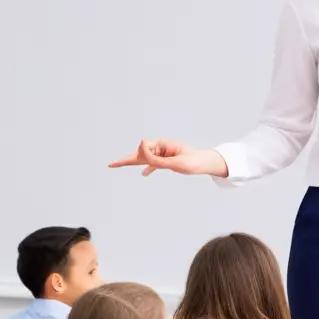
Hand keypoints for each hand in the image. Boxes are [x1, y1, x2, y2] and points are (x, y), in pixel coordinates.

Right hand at [108, 139, 227, 177]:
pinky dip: (148, 167)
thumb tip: (142, 148)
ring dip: (134, 162)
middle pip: (141, 153)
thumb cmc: (194, 162)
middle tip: (111, 164)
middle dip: (127, 159)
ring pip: (146, 158)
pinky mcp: (169, 160)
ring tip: (118, 165)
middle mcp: (162, 147)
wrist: (207, 164)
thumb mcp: (175, 163)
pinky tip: (143, 174)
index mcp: (164, 144)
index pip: (145, 148)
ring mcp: (165, 154)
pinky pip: (155, 163)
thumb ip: (157, 159)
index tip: (143, 166)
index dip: (140, 155)